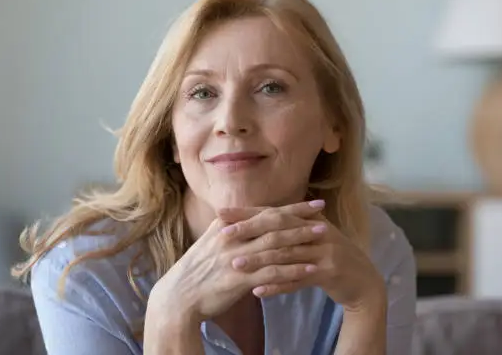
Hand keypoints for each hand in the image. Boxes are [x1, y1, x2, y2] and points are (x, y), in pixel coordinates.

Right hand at [146, 201, 326, 324]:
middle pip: (273, 224)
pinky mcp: (240, 279)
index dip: (290, 207)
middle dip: (300, 218)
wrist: (178, 297)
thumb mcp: (211, 243)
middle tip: (323, 214)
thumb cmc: (196, 272)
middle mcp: (232, 237)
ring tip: (323, 237)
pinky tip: (311, 269)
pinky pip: (272, 272)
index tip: (312, 203)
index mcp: (226, 226)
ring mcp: (236, 257)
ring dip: (302, 240)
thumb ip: (232, 232)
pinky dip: (293, 269)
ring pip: (276, 245)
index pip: (264, 212)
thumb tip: (252, 223)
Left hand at [220, 201, 385, 313]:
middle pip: (279, 228)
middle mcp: (318, 231)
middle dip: (249, 230)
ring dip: (259, 260)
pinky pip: (298, 279)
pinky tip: (257, 290)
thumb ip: (290, 228)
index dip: (248, 212)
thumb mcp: (312, 237)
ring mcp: (326, 251)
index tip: (221, 213)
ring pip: (286, 254)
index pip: (274, 212)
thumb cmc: (331, 258)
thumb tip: (257, 218)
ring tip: (235, 264)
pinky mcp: (331, 272)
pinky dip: (277, 285)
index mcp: (310, 220)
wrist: (365, 281)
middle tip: (223, 235)